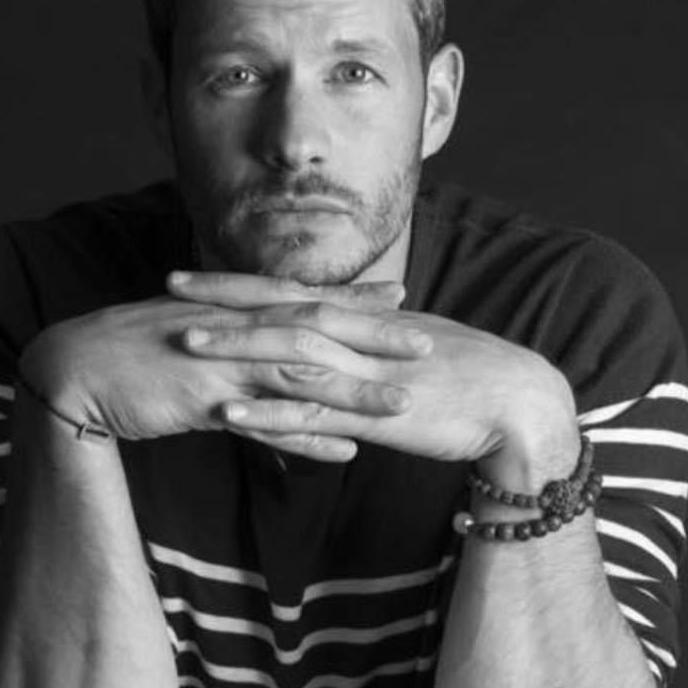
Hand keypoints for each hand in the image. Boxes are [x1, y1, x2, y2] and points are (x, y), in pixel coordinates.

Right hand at [18, 276, 424, 451]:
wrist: (73, 365)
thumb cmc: (134, 346)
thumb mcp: (192, 326)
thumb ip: (233, 330)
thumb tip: (265, 335)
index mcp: (235, 308)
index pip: (306, 298)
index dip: (356, 296)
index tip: (401, 295)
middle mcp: (236, 328)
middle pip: (317, 329)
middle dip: (375, 335)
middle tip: (427, 342)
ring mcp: (221, 363)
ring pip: (301, 376)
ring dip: (354, 389)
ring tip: (403, 403)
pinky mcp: (204, 401)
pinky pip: (265, 423)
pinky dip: (306, 438)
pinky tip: (345, 452)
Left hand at [169, 272, 578, 479]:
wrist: (518, 400)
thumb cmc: (466, 374)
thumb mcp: (409, 346)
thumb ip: (367, 338)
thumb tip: (336, 333)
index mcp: (361, 317)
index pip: (288, 289)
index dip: (237, 280)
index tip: (191, 273)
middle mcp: (357, 335)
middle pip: (279, 307)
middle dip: (221, 297)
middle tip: (168, 286)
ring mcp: (363, 372)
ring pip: (289, 354)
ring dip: (235, 347)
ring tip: (182, 344)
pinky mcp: (374, 414)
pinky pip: (313, 413)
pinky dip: (270, 412)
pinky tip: (230, 414)